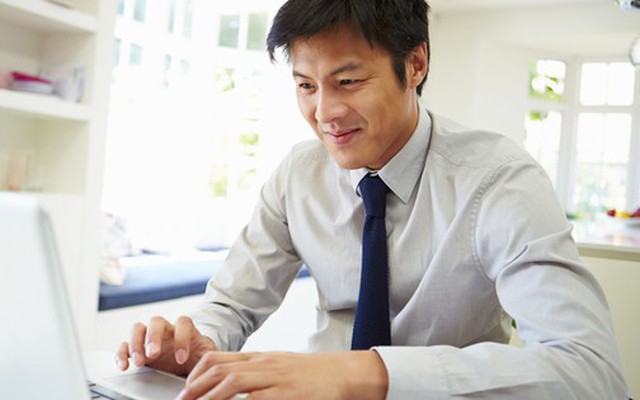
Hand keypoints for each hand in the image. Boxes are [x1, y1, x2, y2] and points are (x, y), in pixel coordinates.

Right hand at [115, 315, 217, 376]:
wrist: (188, 363)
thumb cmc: (198, 358)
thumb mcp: (207, 356)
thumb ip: (209, 357)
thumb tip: (216, 365)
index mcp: (185, 329)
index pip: (183, 322)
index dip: (181, 338)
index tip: (182, 359)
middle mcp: (166, 330)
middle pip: (156, 321)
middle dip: (153, 337)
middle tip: (154, 355)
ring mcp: (149, 338)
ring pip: (138, 329)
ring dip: (136, 344)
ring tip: (139, 362)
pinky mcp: (137, 350)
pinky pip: (124, 346)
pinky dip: (121, 354)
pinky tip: (124, 366)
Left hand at [176, 350, 387, 399]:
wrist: (343, 373)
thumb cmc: (312, 374)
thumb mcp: (280, 367)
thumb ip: (257, 374)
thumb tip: (231, 383)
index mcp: (260, 359)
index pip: (218, 359)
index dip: (195, 374)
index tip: (185, 389)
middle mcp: (263, 365)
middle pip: (219, 369)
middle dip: (194, 387)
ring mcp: (275, 379)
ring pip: (233, 381)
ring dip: (209, 396)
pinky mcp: (286, 394)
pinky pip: (256, 399)